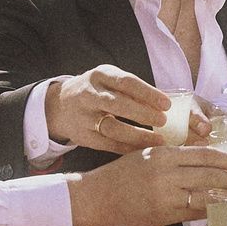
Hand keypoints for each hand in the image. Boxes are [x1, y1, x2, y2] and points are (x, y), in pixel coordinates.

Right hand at [46, 65, 173, 153]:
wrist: (60, 106)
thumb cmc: (97, 91)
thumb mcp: (110, 81)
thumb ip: (133, 90)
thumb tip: (165, 104)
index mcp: (100, 75)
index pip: (125, 82)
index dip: (147, 93)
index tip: (166, 104)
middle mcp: (89, 94)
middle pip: (117, 104)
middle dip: (142, 113)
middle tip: (163, 121)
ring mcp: (83, 117)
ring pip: (112, 128)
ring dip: (137, 135)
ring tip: (159, 140)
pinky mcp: (82, 137)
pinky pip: (108, 144)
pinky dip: (128, 148)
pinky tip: (145, 150)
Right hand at [73, 145, 226, 225]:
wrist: (94, 198)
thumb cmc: (120, 177)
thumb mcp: (146, 157)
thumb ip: (172, 158)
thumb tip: (202, 158)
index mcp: (163, 152)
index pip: (203, 153)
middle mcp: (166, 170)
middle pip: (209, 171)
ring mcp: (165, 193)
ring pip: (205, 193)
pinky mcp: (163, 214)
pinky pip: (193, 213)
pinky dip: (209, 212)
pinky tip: (222, 212)